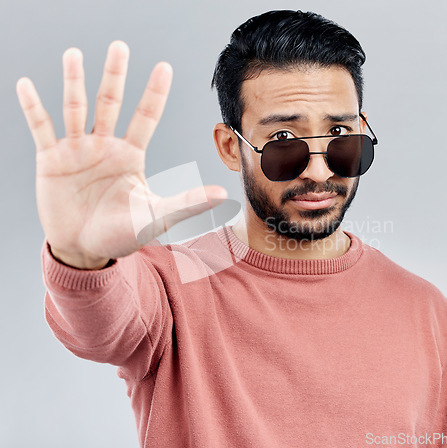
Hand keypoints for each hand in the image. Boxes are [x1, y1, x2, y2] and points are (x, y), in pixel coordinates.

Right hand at [17, 41, 226, 268]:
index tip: (165, 66)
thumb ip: (187, 202)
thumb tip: (223, 193)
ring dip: (74, 82)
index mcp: (131, 155)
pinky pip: (42, 128)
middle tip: (120, 46)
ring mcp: (78, 151)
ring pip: (76, 108)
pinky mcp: (52, 160)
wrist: (85, 249)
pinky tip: (26, 85)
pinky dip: (33, 107)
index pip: (145, 117)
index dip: (154, 93)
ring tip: (73, 54)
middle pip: (110, 103)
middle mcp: (105, 146)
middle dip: (114, 76)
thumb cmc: (122, 233)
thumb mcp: (156, 216)